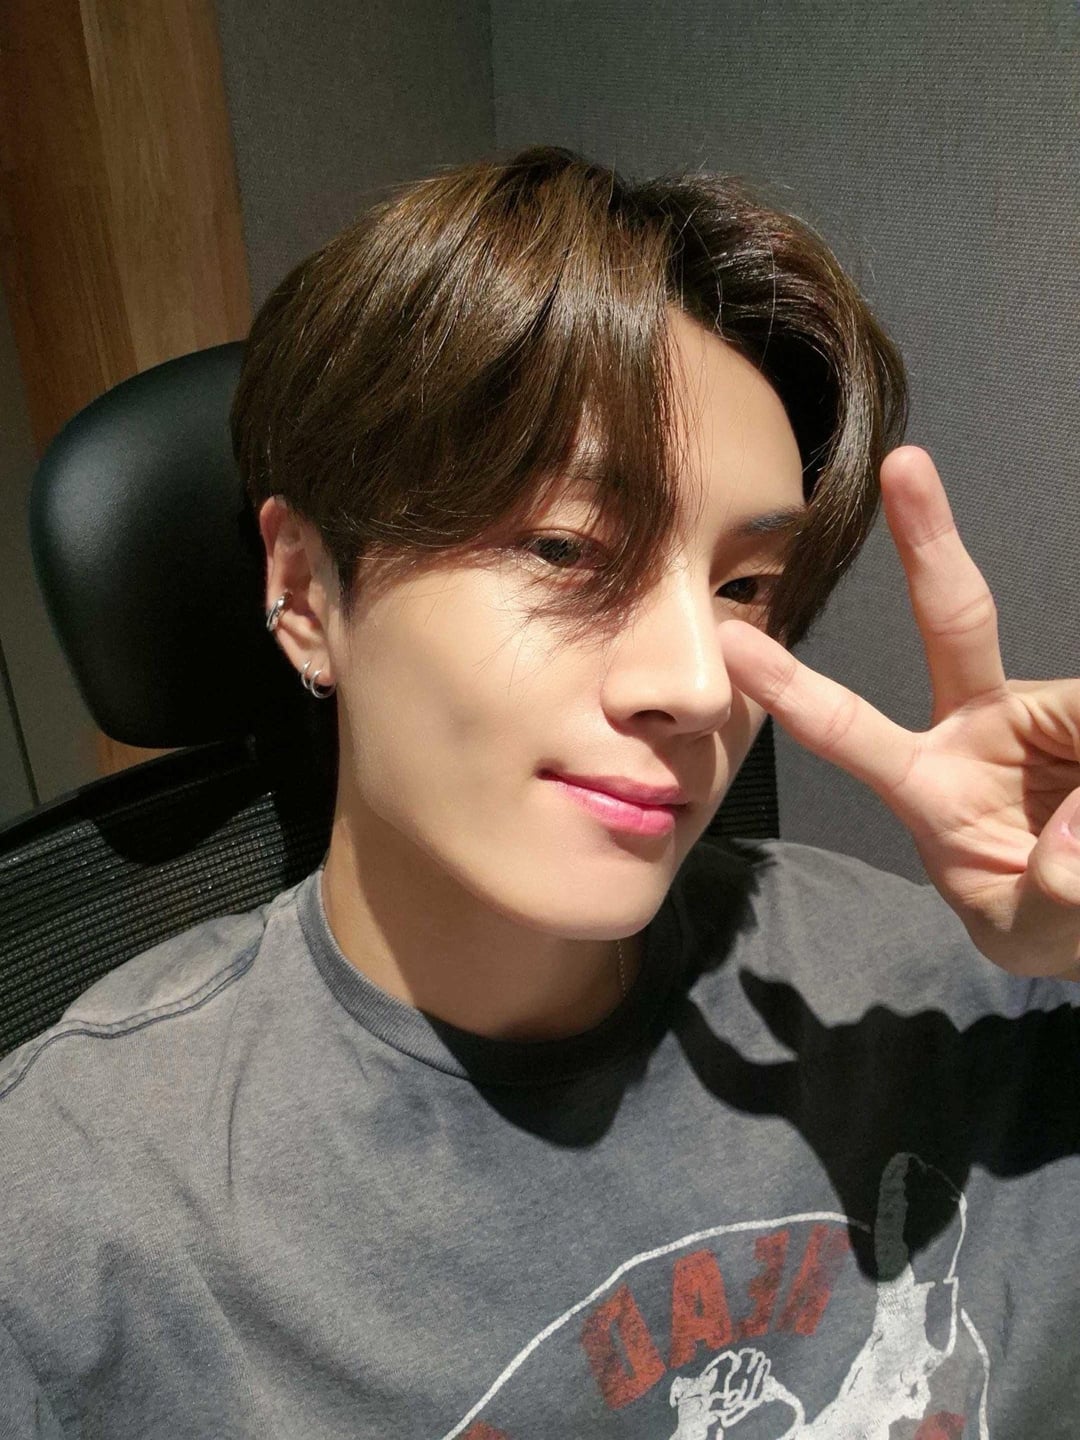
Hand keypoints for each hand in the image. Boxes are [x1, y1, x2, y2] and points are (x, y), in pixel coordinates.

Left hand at [718, 445, 1079, 979]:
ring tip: (1073, 825)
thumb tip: (1075, 828)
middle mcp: (977, 729)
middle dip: (927, 541)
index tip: (733, 643)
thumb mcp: (1034, 934)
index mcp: (927, 784)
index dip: (795, 688)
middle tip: (904, 464)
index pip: (849, 730)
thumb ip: (1050, 897)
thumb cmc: (1048, 922)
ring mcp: (1038, 712)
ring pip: (1076, 704)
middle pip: (953, 621)